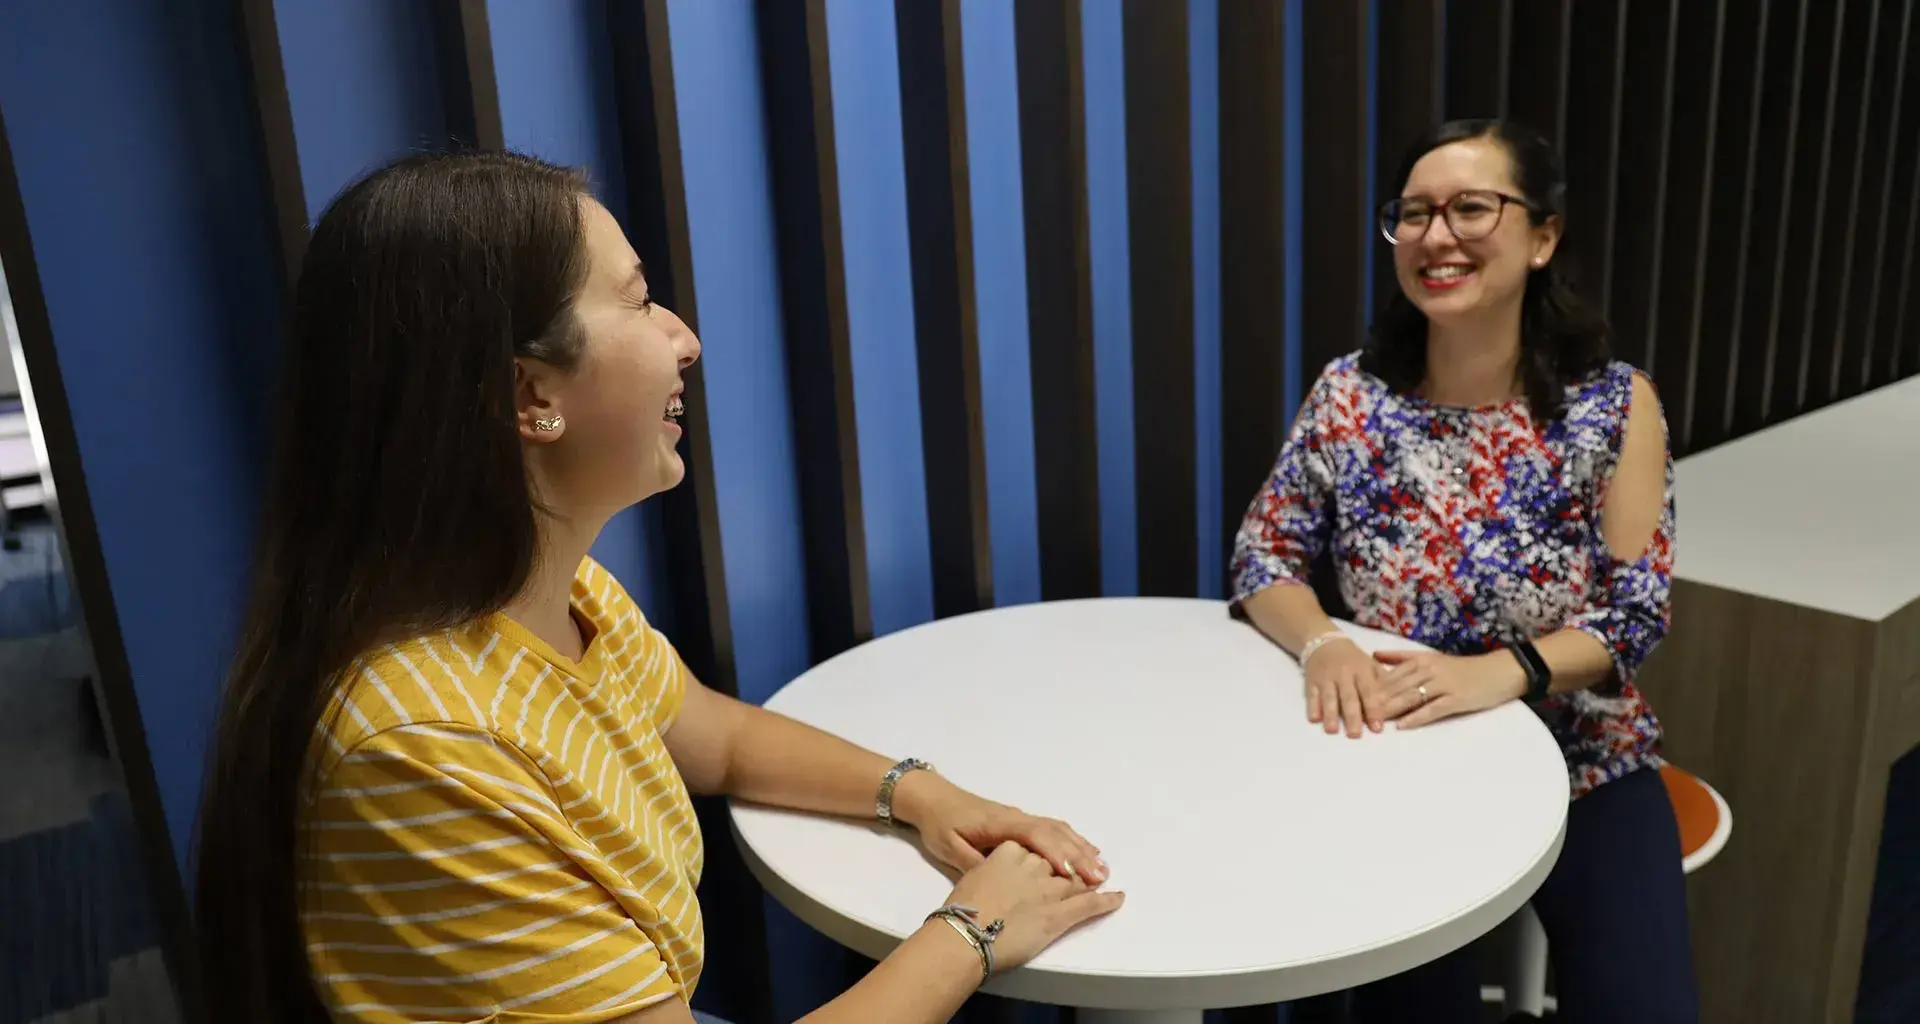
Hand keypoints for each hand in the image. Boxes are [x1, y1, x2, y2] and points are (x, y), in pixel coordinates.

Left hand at [901, 778, 1108, 884]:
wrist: (933, 798)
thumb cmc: (940, 824)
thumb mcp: (948, 848)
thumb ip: (973, 863)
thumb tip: (1000, 880)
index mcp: (999, 824)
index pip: (1034, 836)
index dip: (1055, 854)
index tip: (1073, 874)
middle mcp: (1016, 817)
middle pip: (1054, 833)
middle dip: (1078, 855)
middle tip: (1101, 877)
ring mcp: (1020, 818)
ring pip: (1057, 829)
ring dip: (1080, 848)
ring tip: (1102, 868)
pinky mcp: (1020, 822)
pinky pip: (1052, 829)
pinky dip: (1072, 840)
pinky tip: (1086, 852)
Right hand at [942, 841, 1125, 971]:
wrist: (962, 934)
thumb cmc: (957, 909)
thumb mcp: (967, 875)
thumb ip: (985, 868)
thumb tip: (990, 871)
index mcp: (1008, 853)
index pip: (1035, 846)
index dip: (1047, 851)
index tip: (1054, 854)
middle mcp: (1032, 866)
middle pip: (1058, 860)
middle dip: (1074, 862)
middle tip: (1088, 864)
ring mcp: (1048, 890)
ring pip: (1076, 878)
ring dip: (1091, 876)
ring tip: (1103, 875)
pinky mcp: (1058, 915)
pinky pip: (1088, 904)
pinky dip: (1106, 901)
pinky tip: (1118, 898)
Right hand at [1303, 636, 1386, 736]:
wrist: (1325, 642)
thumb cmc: (1354, 659)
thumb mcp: (1371, 665)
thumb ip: (1383, 683)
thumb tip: (1398, 701)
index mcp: (1361, 670)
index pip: (1368, 692)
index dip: (1373, 709)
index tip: (1377, 728)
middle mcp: (1344, 674)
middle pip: (1348, 697)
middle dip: (1352, 716)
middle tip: (1354, 735)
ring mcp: (1326, 677)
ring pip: (1329, 697)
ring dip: (1330, 714)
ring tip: (1332, 730)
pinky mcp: (1311, 681)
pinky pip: (1311, 694)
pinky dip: (1313, 706)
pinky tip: (1315, 719)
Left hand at [1370, 649, 1527, 728]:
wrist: (1499, 671)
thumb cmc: (1463, 668)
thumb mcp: (1431, 658)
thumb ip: (1402, 658)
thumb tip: (1374, 655)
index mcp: (1421, 660)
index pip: (1390, 674)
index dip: (1371, 686)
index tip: (1353, 696)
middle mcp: (1430, 670)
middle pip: (1397, 686)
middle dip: (1376, 700)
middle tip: (1357, 712)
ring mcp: (1443, 685)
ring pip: (1411, 697)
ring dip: (1391, 709)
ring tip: (1374, 720)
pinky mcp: (1456, 699)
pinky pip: (1432, 709)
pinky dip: (1416, 718)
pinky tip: (1403, 726)